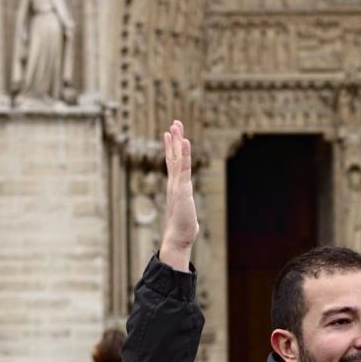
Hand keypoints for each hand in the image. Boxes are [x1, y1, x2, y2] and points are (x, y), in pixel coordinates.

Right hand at [160, 120, 198, 270]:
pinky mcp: (182, 188)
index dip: (172, 148)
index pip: (173, 163)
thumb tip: (191, 219)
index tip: (170, 134)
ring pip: (176, 158)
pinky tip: (185, 141)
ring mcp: (177, 184)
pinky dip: (184, 153)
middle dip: (174, 139)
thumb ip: (187, 210)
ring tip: (176, 126)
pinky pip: (184, 167)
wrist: (177, 238)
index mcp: (175, 186)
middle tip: (174, 123)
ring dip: (177, 141)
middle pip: (173, 156)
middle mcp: (174, 183)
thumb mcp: (186, 213)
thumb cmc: (182, 229)